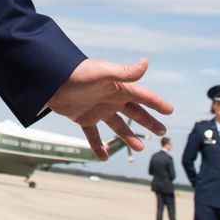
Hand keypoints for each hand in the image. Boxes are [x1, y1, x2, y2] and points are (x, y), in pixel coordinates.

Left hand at [45, 57, 172, 159]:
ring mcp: (97, 109)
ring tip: (140, 148)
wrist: (49, 80)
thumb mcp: (103, 73)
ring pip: (118, 126)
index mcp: (118, 87)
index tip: (170, 110)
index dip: (157, 103)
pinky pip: (93, 135)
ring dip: (128, 136)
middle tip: (162, 131)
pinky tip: (103, 157)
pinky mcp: (82, 118)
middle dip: (149, 121)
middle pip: (135, 112)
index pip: (143, 96)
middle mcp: (110, 98)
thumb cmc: (77, 72)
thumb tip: (146, 63)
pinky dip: (98, 146)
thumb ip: (125, 72)